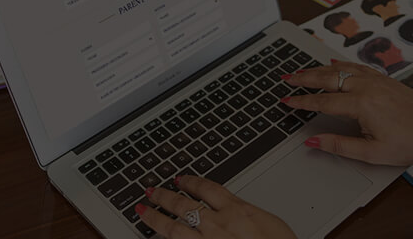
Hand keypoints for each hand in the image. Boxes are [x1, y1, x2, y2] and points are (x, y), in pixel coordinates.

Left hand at [137, 175, 295, 238]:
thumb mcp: (270, 222)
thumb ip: (247, 213)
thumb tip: (238, 209)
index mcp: (238, 210)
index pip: (206, 189)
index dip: (190, 182)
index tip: (180, 179)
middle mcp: (219, 225)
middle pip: (184, 204)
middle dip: (164, 196)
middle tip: (150, 190)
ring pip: (174, 227)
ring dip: (155, 217)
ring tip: (142, 210)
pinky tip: (157, 237)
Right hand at [283, 60, 412, 165]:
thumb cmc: (410, 143)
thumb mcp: (371, 152)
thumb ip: (338, 145)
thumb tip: (313, 141)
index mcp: (361, 104)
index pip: (322, 101)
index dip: (301, 101)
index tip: (286, 101)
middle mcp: (366, 87)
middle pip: (326, 78)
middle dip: (303, 78)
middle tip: (286, 78)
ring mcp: (375, 80)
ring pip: (340, 69)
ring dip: (318, 69)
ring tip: (302, 70)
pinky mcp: (384, 78)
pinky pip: (356, 66)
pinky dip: (341, 64)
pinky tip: (333, 62)